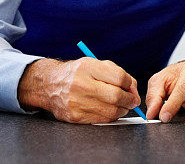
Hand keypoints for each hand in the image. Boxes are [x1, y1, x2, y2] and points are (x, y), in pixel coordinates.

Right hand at [17, 57, 139, 123]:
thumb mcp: (95, 64)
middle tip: (132, 101)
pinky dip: (110, 116)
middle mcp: (80, 84)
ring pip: (110, 111)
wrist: (50, 85)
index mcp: (87, 67)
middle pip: (115, 96)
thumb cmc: (78, 73)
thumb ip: (117, 73)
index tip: (131, 87)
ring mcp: (76, 102)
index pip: (119, 77)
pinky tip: (109, 110)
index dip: (130, 84)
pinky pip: (101, 120)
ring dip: (122, 110)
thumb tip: (134, 89)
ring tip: (121, 106)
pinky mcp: (75, 117)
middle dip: (129, 100)